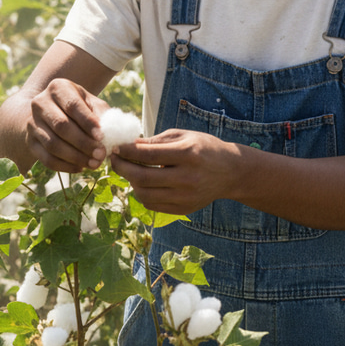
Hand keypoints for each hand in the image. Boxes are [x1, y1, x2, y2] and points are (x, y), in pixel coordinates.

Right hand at [26, 78, 109, 172]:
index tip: (101, 136)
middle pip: (61, 126)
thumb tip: (108, 134)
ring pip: (53, 144)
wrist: (52, 114)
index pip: (73, 106)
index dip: (87, 122)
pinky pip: (46, 158)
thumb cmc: (80, 109)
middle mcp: (41, 103)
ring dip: (75, 157)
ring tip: (94, 163)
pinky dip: (65, 166)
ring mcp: (32, 123)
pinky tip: (80, 167)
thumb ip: (102, 115)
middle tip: (101, 154)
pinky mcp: (30, 142)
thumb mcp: (92, 104)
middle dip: (83, 143)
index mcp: (58, 88)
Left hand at [110, 129, 238, 213]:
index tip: (116, 147)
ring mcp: (185, 196)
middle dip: (122, 168)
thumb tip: (128, 145)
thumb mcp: (183, 136)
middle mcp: (186, 178)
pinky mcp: (184, 209)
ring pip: (144, 194)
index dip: (126, 151)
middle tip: (114, 159)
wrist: (231, 172)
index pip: (147, 155)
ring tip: (129, 171)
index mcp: (187, 154)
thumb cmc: (204, 148)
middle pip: (142, 177)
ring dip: (131, 182)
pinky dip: (142, 193)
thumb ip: (156, 141)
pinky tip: (142, 183)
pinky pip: (153, 204)